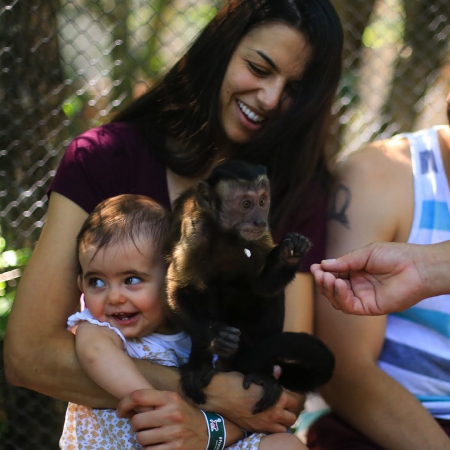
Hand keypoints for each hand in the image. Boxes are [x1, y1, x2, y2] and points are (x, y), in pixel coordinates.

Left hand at [117, 389, 207, 448]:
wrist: (208, 431)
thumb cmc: (185, 414)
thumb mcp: (174, 401)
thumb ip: (155, 400)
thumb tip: (129, 404)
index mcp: (170, 398)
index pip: (139, 396)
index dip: (124, 404)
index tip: (121, 411)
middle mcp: (172, 413)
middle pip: (137, 421)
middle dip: (137, 425)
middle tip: (144, 426)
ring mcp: (174, 433)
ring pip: (141, 438)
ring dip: (143, 439)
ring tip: (153, 436)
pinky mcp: (175, 449)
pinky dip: (150, 449)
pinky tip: (158, 445)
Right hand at [203, 371, 303, 432]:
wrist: (220, 394)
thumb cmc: (238, 381)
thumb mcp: (257, 377)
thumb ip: (271, 378)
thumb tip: (278, 370)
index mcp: (278, 398)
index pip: (294, 400)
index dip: (290, 396)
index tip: (285, 393)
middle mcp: (274, 413)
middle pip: (292, 417)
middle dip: (289, 411)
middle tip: (282, 405)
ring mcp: (265, 424)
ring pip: (283, 428)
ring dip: (281, 422)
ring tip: (275, 414)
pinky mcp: (255, 430)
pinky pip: (270, 432)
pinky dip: (271, 428)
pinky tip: (265, 419)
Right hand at [311, 242, 426, 314]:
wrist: (416, 266)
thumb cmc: (395, 255)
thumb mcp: (365, 254)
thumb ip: (345, 262)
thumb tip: (324, 265)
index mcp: (355, 271)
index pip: (333, 275)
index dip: (323, 272)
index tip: (315, 267)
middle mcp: (357, 285)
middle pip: (332, 289)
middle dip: (323, 282)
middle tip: (319, 274)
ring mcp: (363, 296)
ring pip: (337, 300)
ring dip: (329, 290)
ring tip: (329, 279)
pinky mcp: (369, 307)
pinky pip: (349, 306)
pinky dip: (340, 297)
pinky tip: (340, 285)